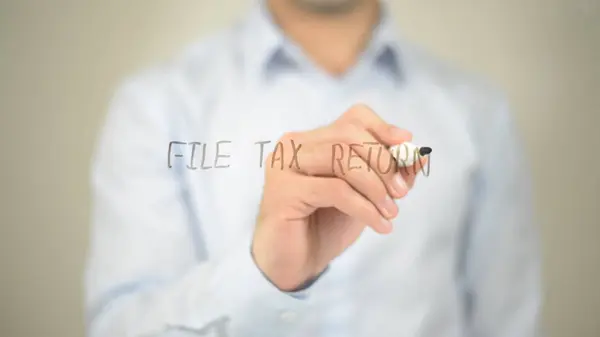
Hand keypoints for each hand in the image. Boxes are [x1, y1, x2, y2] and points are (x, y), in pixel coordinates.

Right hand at [251, 104, 426, 290]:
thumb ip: (388, 174)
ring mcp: (284, 165)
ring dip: (375, 186)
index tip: (408, 149)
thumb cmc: (325, 226)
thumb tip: (421, 155)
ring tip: (391, 212)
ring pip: (341, 158)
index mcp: (313, 139)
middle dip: (383, 162)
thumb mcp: (365, 196)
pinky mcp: (282, 191)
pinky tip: (380, 225)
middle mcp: (294, 145)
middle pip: (349, 134)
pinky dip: (364, 207)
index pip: (354, 117)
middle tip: (401, 192)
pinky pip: (335, 190)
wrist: (294, 264)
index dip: (384, 129)